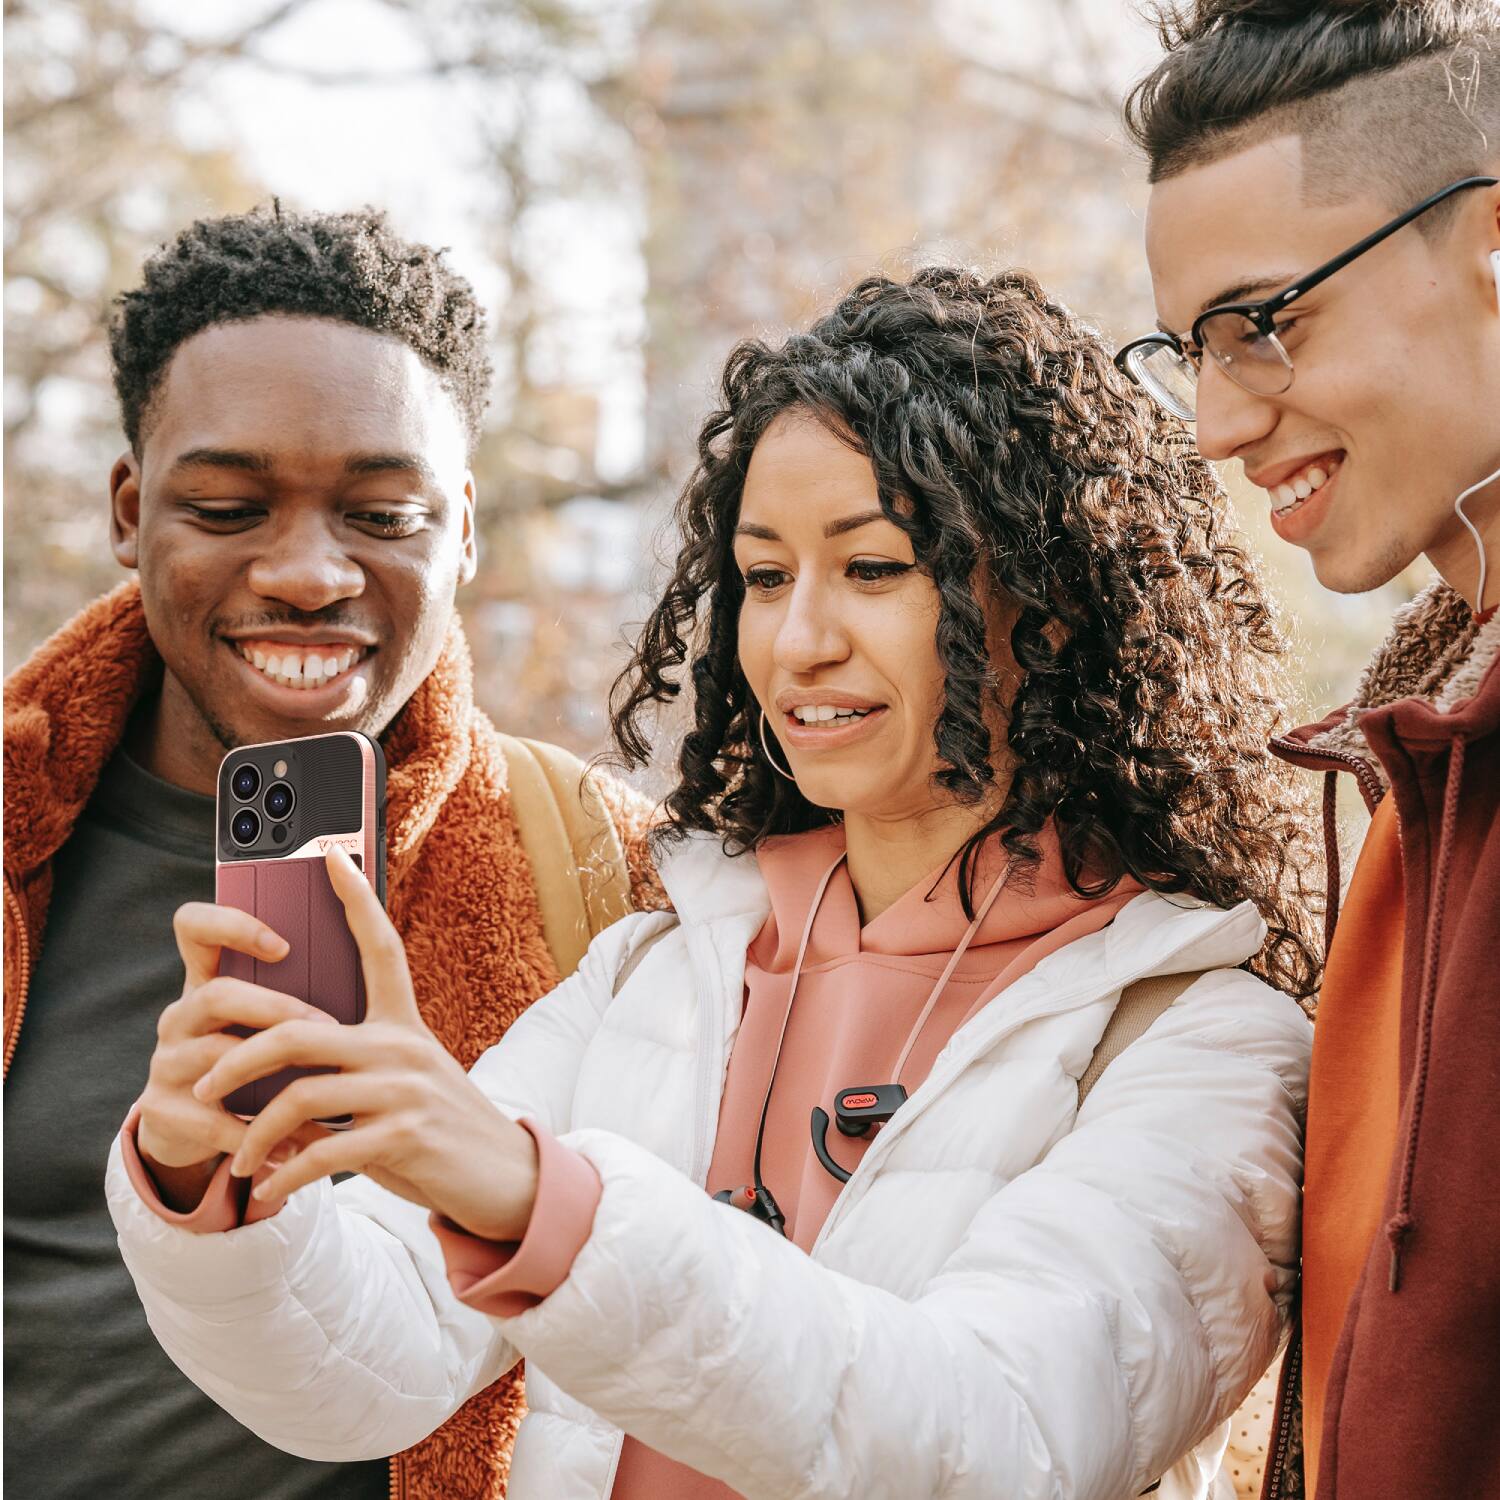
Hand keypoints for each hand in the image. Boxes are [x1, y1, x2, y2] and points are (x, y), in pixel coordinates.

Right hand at [138, 903, 329, 1208]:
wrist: (196, 1129)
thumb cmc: (253, 1057)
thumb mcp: (266, 1021)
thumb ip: (300, 990)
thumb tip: (373, 960)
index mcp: (205, 980)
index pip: (194, 925)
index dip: (231, 925)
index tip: (283, 945)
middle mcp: (180, 1014)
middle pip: (217, 994)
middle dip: (275, 1009)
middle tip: (326, 1026)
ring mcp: (164, 1061)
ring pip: (216, 1055)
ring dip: (272, 1071)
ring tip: (319, 1087)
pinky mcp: (160, 1110)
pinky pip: (210, 1117)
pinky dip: (256, 1133)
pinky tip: (294, 1145)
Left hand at [190, 848, 540, 1242]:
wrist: (503, 1177)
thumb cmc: (441, 1129)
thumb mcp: (406, 1083)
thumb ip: (357, 1068)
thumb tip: (284, 1079)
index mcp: (404, 1024)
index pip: (381, 947)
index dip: (358, 899)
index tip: (332, 857)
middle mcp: (403, 1047)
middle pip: (298, 1031)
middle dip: (237, 1059)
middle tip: (203, 1084)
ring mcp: (404, 1091)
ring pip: (300, 1096)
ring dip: (255, 1135)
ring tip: (240, 1162)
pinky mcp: (404, 1137)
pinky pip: (323, 1153)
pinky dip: (286, 1177)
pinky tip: (271, 1192)